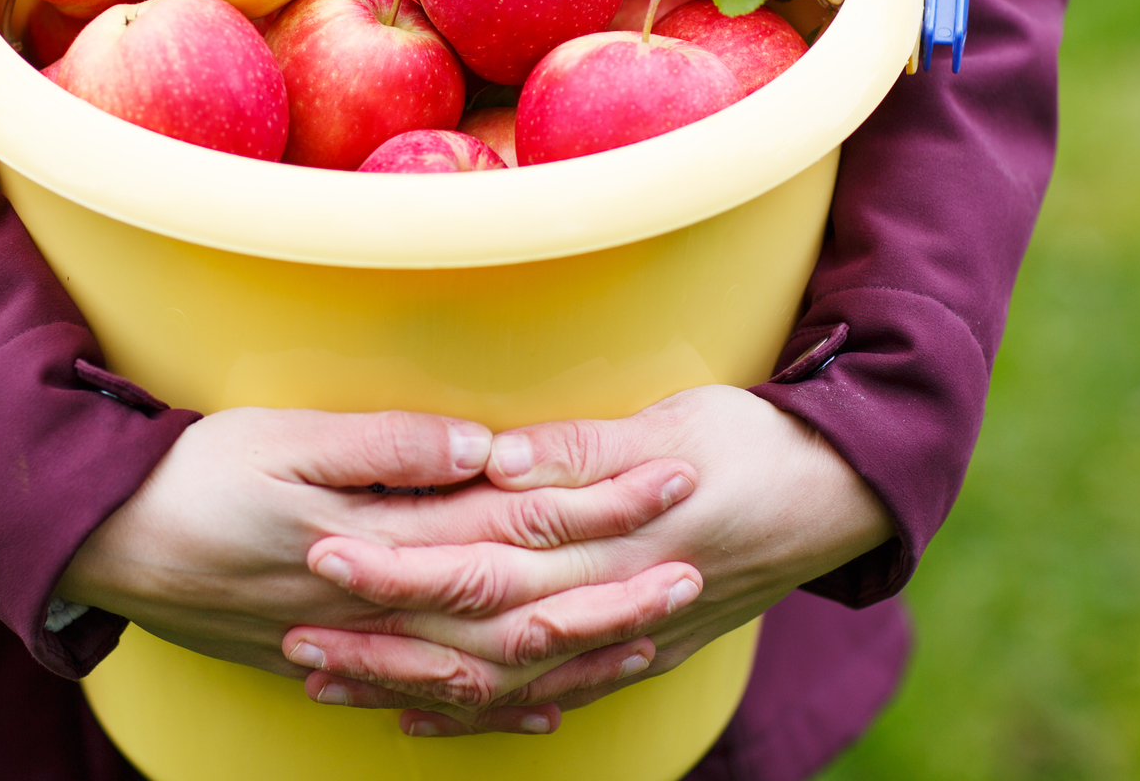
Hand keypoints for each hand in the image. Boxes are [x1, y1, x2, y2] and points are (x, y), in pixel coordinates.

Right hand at [57, 406, 704, 729]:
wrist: (101, 550)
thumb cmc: (190, 480)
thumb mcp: (283, 443)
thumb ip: (388, 449)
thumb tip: (486, 449)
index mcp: (383, 544)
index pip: (517, 527)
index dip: (599, 503)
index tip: (672, 478)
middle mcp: (385, 610)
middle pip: (521, 609)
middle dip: (611, 590)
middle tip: (692, 569)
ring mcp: (361, 648)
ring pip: (488, 668)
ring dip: (569, 654)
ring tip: (644, 638)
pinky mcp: (331, 663)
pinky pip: (431, 699)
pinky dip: (493, 707)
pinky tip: (536, 708)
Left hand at [284, 385, 893, 734]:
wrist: (844, 497)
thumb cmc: (757, 443)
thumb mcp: (677, 423)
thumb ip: (586, 449)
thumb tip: (500, 454)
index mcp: (611, 542)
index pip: (485, 558)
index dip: (403, 561)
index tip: (326, 551)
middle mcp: (609, 605)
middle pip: (475, 633)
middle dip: (382, 638)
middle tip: (294, 631)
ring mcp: (625, 641)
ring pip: (500, 680)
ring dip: (411, 683)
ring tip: (327, 680)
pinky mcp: (638, 654)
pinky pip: (548, 699)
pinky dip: (482, 715)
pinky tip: (421, 716)